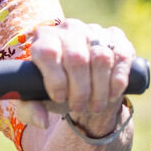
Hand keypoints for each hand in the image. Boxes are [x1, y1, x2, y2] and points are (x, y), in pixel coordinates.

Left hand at [21, 19, 134, 138]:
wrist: (83, 79)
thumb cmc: (57, 87)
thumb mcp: (37, 98)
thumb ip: (30, 110)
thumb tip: (42, 121)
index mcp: (45, 38)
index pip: (48, 52)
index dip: (55, 78)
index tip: (59, 98)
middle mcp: (70, 29)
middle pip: (76, 58)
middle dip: (79, 90)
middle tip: (78, 107)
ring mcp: (95, 31)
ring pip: (101, 58)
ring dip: (100, 89)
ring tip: (95, 106)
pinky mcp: (117, 37)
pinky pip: (121, 57)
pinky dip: (117, 81)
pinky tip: (112, 94)